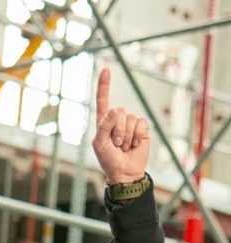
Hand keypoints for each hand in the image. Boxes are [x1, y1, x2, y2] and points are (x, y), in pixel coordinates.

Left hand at [91, 67, 149, 184]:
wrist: (125, 172)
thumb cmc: (108, 159)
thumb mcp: (100, 144)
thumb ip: (104, 126)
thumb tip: (115, 109)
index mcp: (103, 121)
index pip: (103, 100)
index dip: (104, 85)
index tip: (106, 70)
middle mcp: (117, 119)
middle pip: (119, 111)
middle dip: (117, 130)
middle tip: (116, 145)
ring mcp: (131, 123)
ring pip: (130, 118)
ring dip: (127, 136)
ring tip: (124, 147)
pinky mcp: (142, 128)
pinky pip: (141, 123)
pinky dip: (137, 135)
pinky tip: (134, 144)